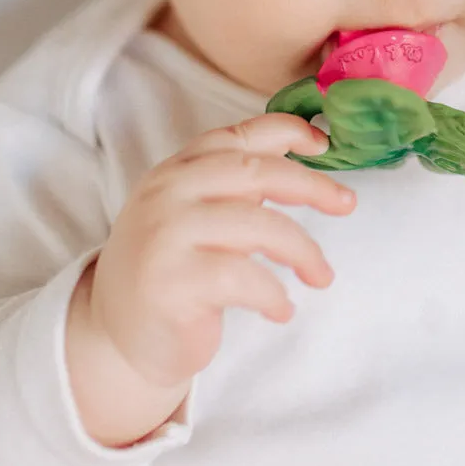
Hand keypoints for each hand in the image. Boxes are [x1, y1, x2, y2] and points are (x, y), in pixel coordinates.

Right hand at [66, 113, 354, 444]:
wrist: (117, 334)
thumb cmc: (174, 269)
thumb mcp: (198, 214)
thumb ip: (237, 184)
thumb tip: (306, 151)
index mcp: (178, 170)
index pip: (236, 135)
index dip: (286, 131)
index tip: (325, 144)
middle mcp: (168, 193)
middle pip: (255, 172)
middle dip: (312, 186)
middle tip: (347, 204)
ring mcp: (165, 235)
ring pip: (258, 226)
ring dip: (303, 251)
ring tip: (321, 276)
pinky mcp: (171, 282)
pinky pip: (243, 278)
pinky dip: (274, 295)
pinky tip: (281, 310)